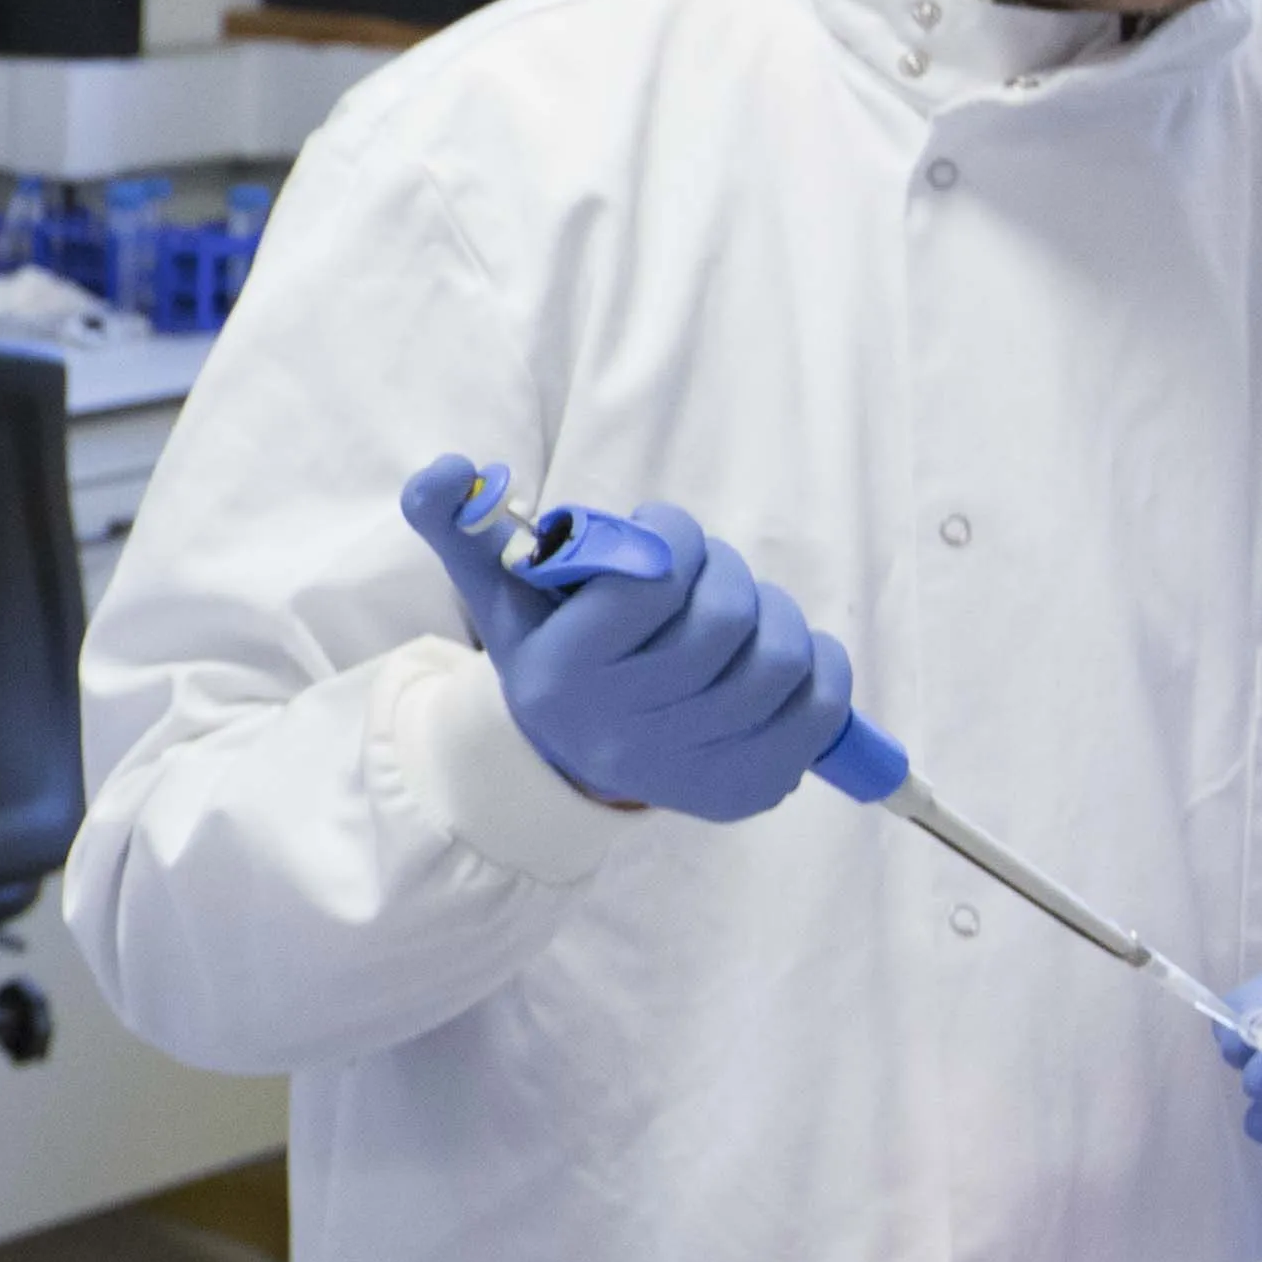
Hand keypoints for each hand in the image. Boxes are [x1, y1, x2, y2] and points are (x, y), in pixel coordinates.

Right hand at [395, 460, 856, 823]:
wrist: (569, 756)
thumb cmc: (550, 651)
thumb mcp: (500, 594)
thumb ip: (459, 525)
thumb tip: (440, 471)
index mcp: (561, 672)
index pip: (655, 578)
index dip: (674, 537)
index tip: (662, 533)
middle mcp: (621, 727)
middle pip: (727, 619)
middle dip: (725, 573)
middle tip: (703, 572)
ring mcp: (688, 766)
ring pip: (782, 659)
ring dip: (774, 616)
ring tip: (739, 616)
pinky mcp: (745, 789)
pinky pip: (822, 708)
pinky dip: (818, 668)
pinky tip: (776, 660)